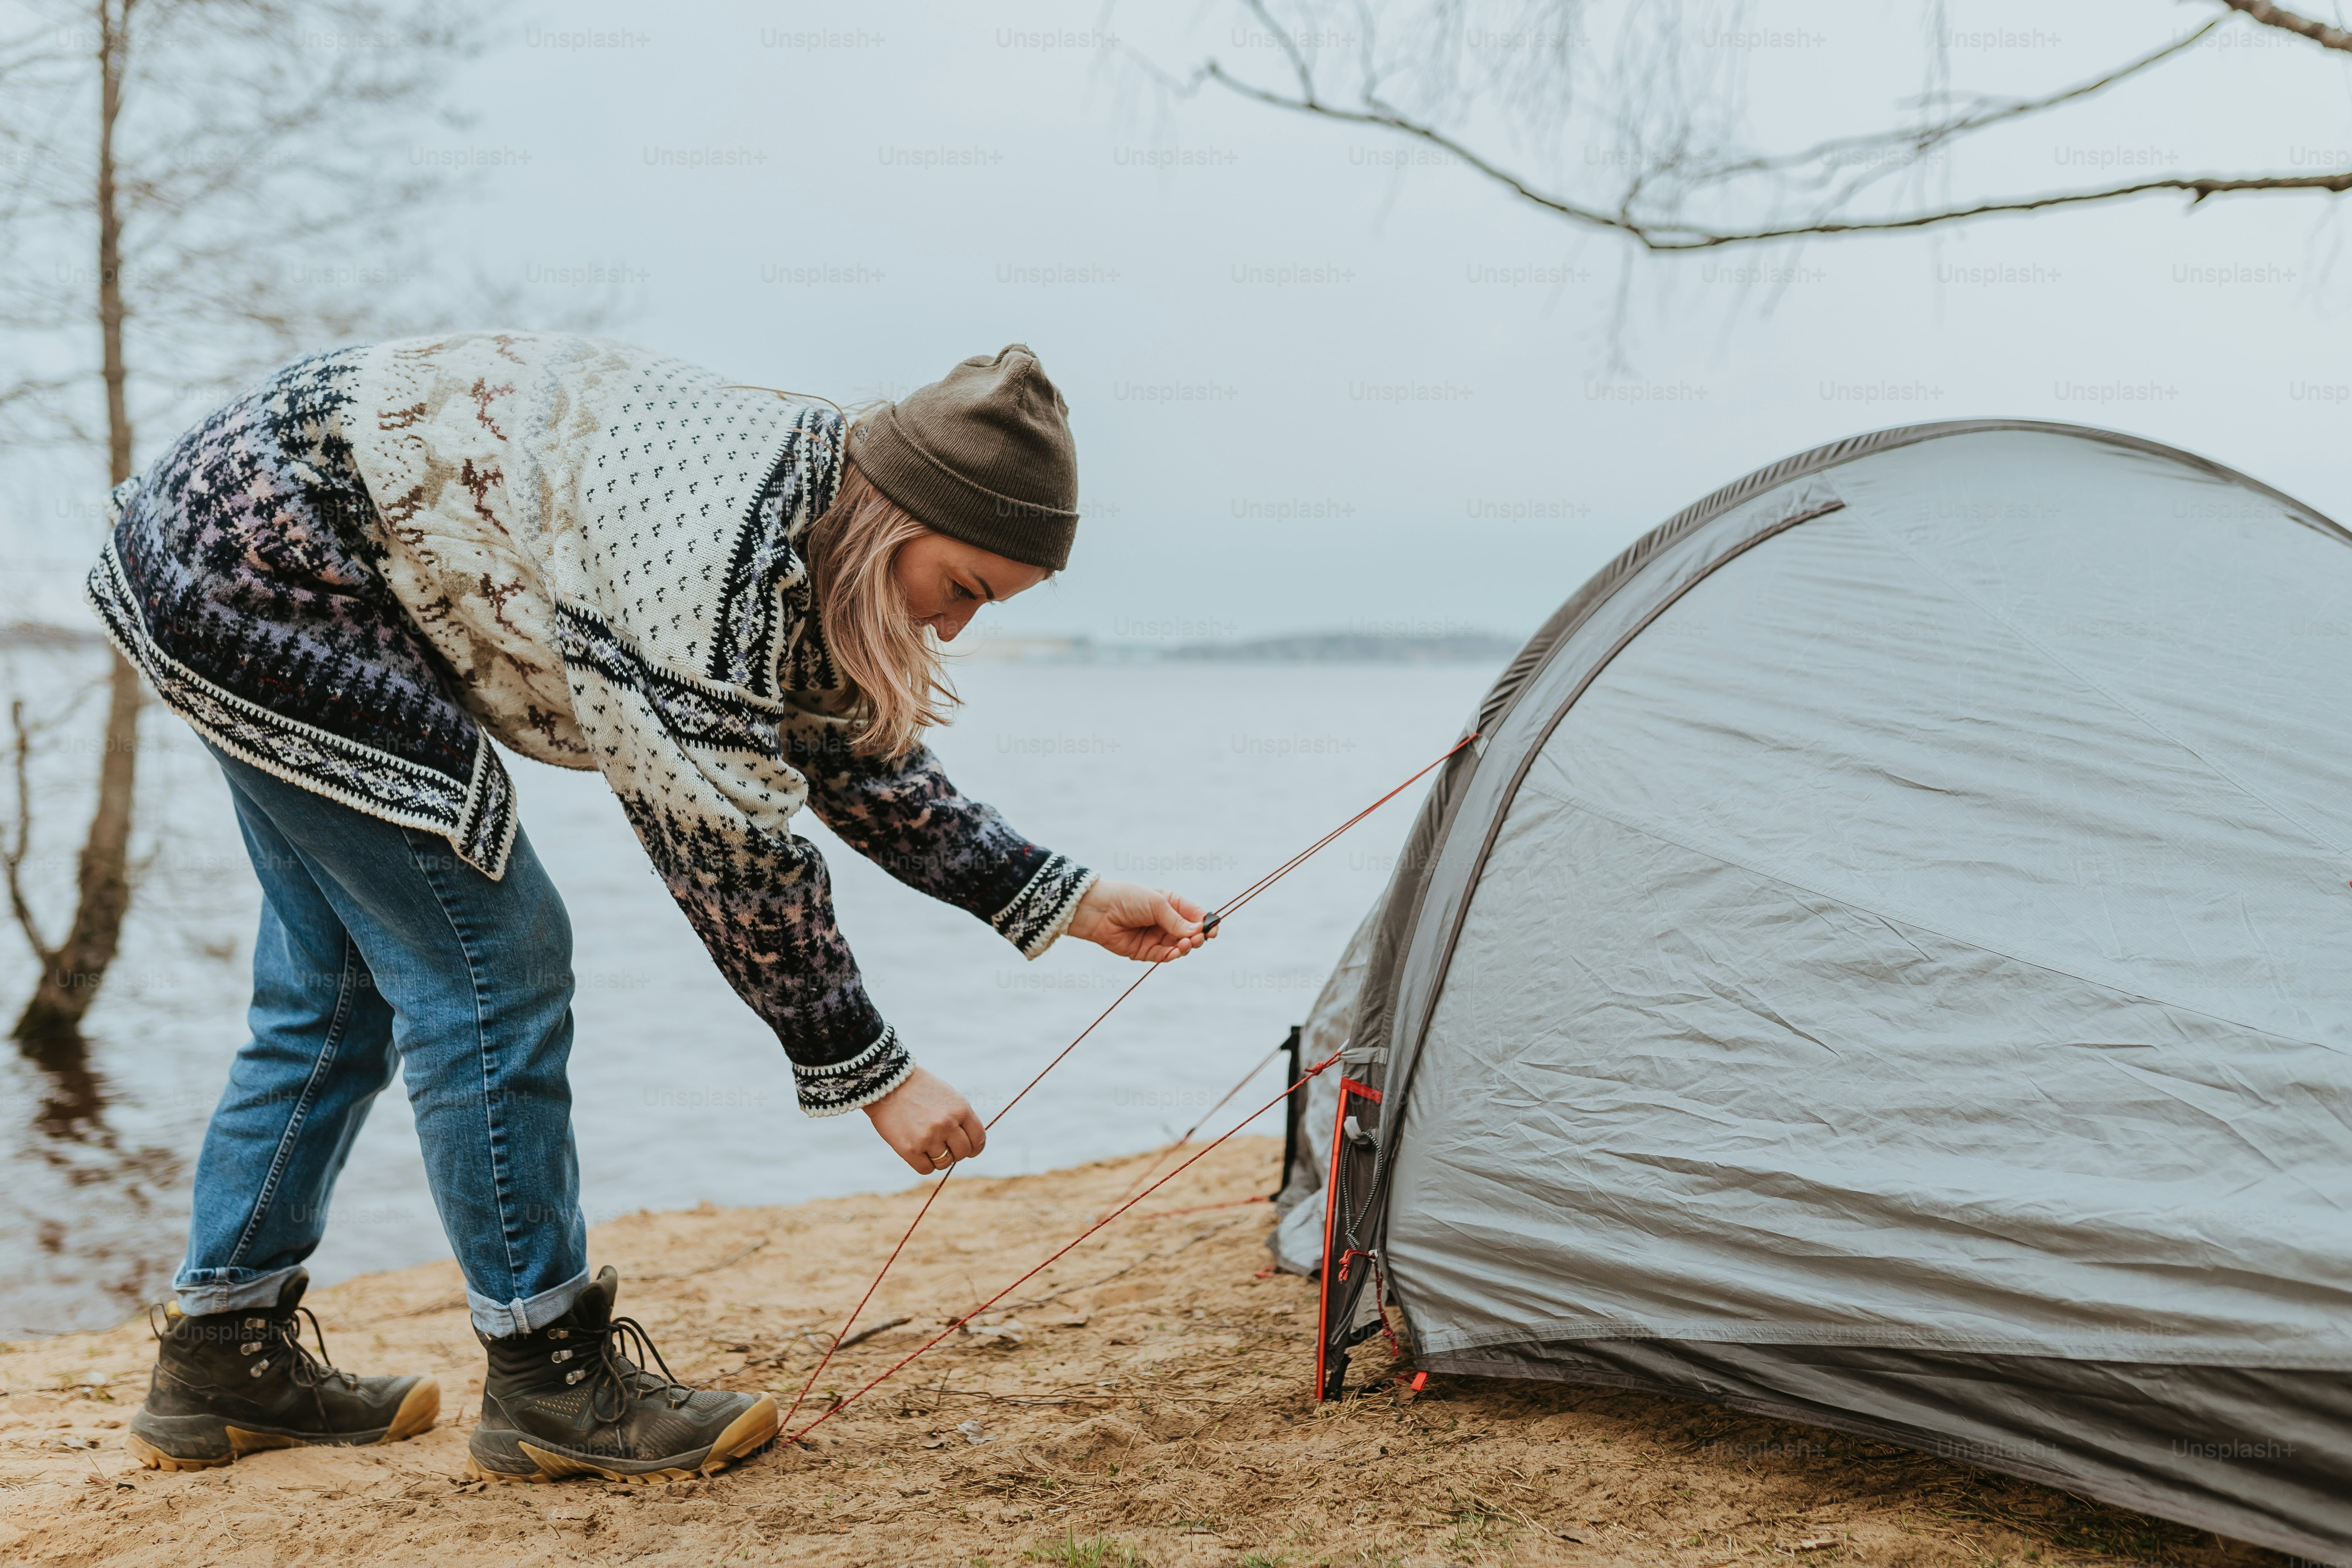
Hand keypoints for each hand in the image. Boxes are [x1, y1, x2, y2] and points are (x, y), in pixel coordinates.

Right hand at [863, 1066, 986, 1174]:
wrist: (887, 1082)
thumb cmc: (919, 1089)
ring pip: (944, 1163)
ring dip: (938, 1157)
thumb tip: (969, 1145)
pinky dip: (923, 1163)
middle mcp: (947, 1124)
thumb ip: (960, 1118)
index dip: (974, 1147)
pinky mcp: (910, 1149)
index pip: (978, 1139)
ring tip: (926, 1143)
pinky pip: (926, 1169)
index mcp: (960, 1109)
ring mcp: (929, 1137)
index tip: (968, 1149)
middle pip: (962, 1153)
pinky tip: (916, 1150)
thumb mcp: (948, 1096)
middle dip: (955, 1152)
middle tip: (943, 1144)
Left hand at [1066, 880, 1215, 962]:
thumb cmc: (1127, 898)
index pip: (1196, 915)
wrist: (1098, 910)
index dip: (1206, 923)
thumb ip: (1177, 919)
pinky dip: (1172, 956)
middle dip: (1197, 937)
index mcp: (1172, 904)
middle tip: (1197, 939)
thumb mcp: (1156, 903)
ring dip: (1186, 947)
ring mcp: (1157, 937)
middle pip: (1190, 934)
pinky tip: (1175, 952)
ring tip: (1186, 944)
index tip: (1213, 930)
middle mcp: (1166, 922)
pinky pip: (1164, 956)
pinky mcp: (1146, 952)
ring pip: (1179, 947)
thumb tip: (1197, 931)